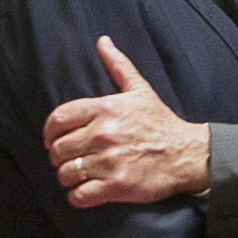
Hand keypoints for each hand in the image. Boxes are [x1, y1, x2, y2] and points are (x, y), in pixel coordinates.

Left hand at [44, 36, 207, 205]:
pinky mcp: (117, 185)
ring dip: (67, 177)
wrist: (188, 154)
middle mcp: (104, 134)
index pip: (59, 119)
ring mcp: (110, 161)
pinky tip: (84, 192)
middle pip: (59, 149)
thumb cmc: (161, 122)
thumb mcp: (140, 90)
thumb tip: (102, 41)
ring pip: (66, 173)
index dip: (49, 132)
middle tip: (69, 160)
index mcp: (106, 108)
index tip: (52, 140)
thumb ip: (118, 65)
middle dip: (59, 157)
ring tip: (76, 176)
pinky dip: (77, 196)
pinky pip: (80, 195)